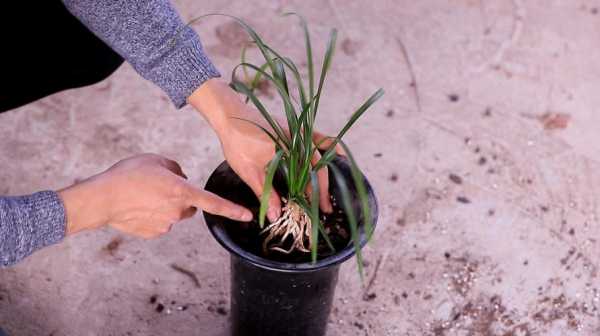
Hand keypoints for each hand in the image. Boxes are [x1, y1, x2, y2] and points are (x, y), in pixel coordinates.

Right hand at [58, 153, 251, 237]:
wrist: (102, 199)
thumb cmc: (128, 175)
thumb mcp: (155, 160)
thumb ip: (175, 168)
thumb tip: (181, 177)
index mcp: (181, 191)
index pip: (213, 202)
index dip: (233, 210)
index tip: (248, 216)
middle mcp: (177, 211)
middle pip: (190, 206)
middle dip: (183, 199)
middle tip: (161, 188)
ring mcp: (166, 224)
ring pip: (175, 215)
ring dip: (167, 207)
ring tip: (145, 196)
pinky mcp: (154, 233)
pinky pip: (161, 223)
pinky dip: (154, 217)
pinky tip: (138, 208)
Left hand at [188, 79, 342, 222]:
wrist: (230, 115)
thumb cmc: (236, 142)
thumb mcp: (248, 171)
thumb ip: (265, 193)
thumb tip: (276, 215)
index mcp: (286, 149)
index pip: (306, 176)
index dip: (313, 194)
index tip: (316, 210)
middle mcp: (298, 138)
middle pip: (318, 167)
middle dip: (323, 189)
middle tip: (324, 209)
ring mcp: (300, 131)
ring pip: (322, 154)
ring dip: (326, 174)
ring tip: (328, 193)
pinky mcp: (297, 128)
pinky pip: (319, 137)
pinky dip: (330, 146)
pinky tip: (339, 154)